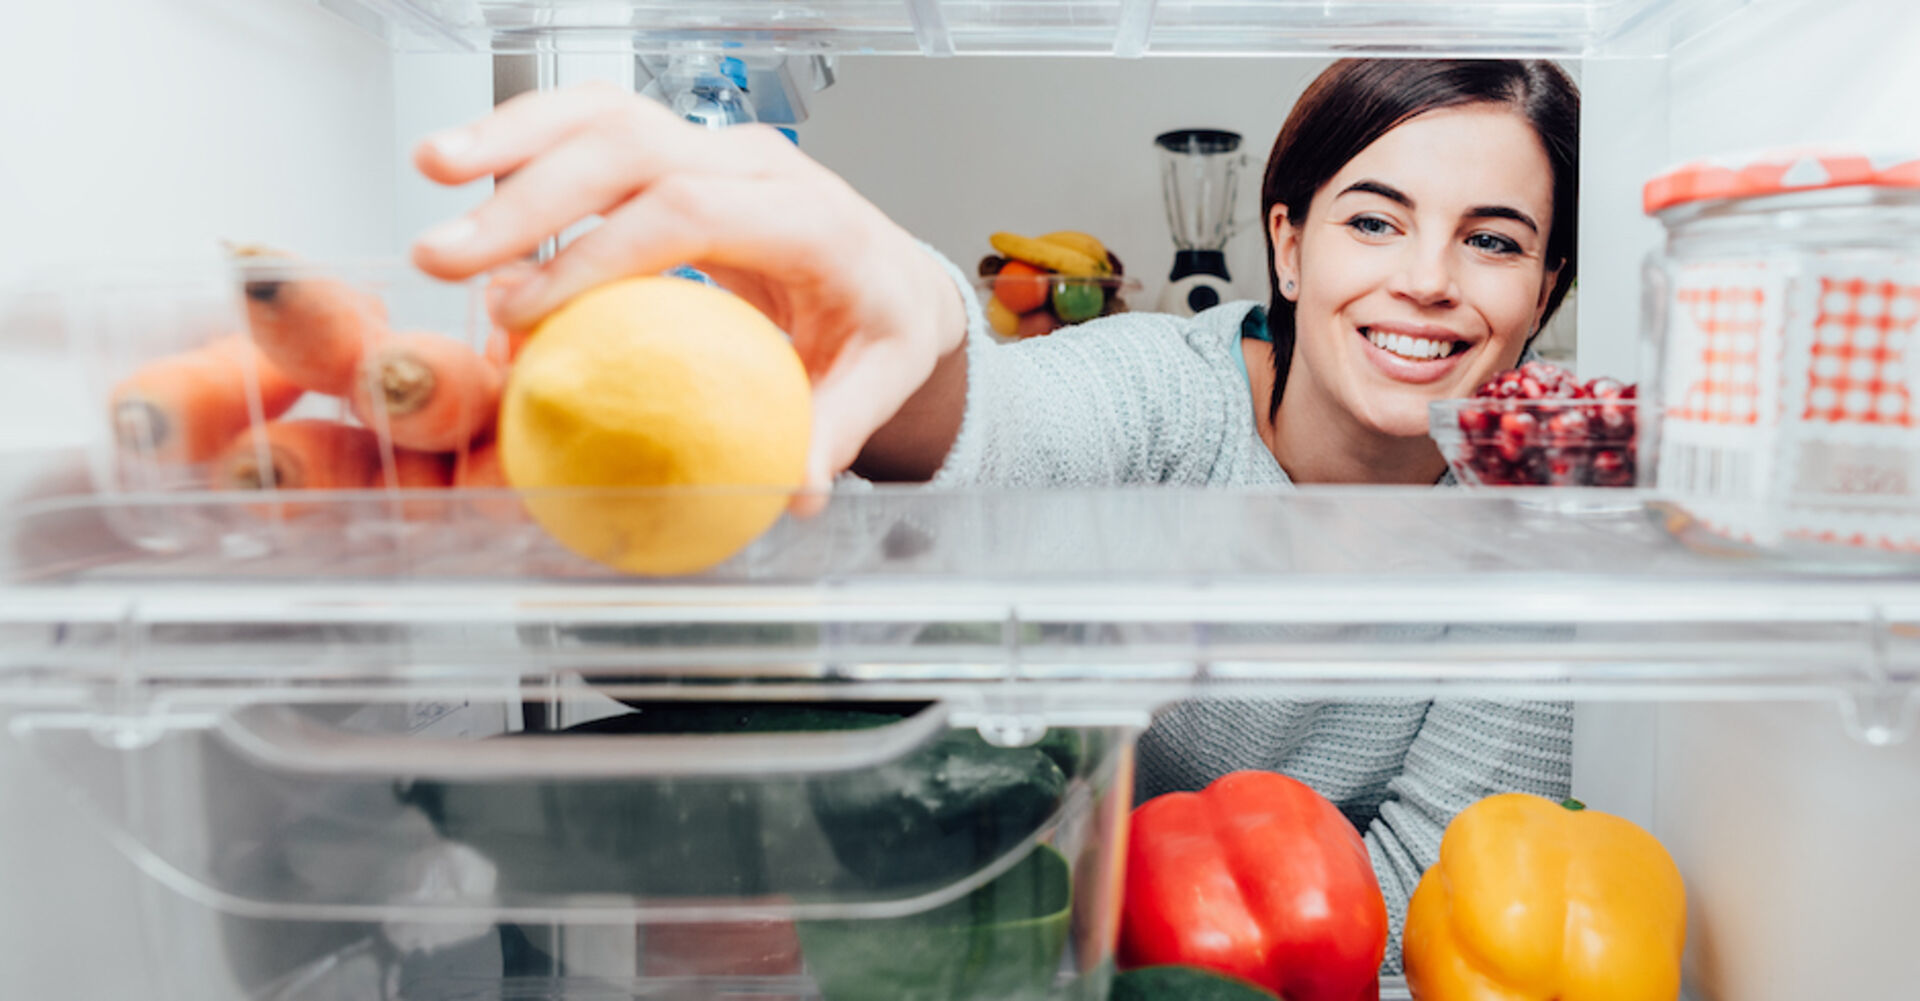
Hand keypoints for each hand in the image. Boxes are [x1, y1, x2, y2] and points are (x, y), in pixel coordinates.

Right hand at [410, 82, 966, 513]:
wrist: (892, 273)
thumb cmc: (878, 326)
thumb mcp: (879, 381)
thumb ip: (834, 430)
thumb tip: (795, 490)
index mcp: (809, 219)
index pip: (691, 212)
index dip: (600, 254)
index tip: (526, 310)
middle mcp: (758, 165)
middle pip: (633, 149)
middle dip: (530, 196)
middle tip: (448, 257)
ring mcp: (715, 147)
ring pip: (606, 114)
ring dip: (512, 138)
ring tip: (431, 170)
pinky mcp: (679, 149)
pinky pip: (596, 125)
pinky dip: (526, 136)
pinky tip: (462, 164)